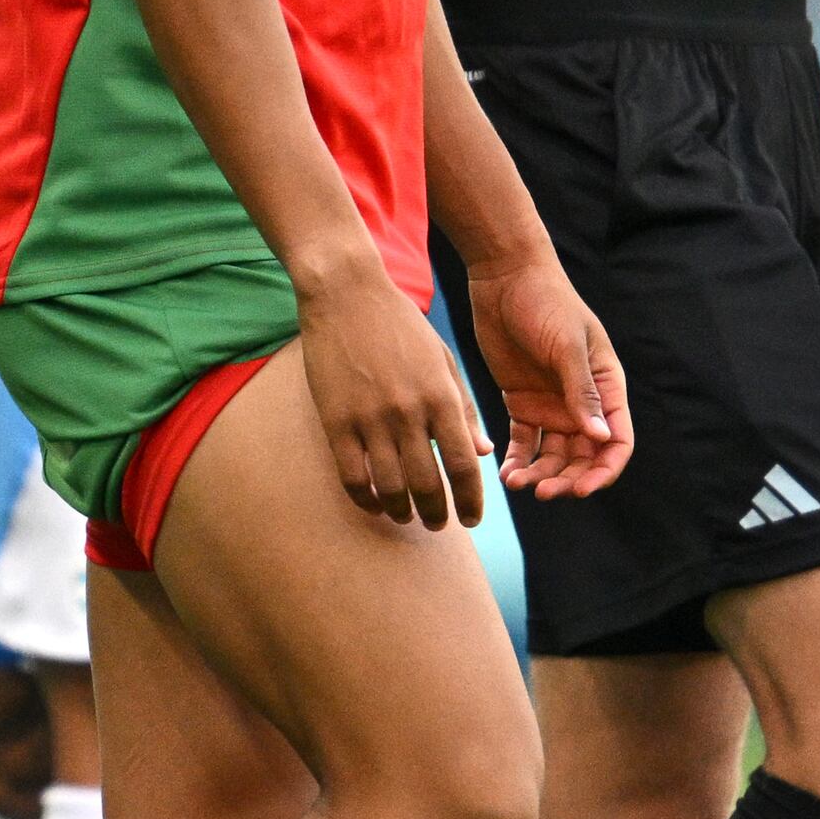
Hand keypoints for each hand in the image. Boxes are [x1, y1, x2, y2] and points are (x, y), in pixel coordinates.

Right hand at [293, 255, 486, 528]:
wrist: (346, 293)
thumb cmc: (401, 325)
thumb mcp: (443, 360)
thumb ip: (463, 408)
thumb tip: (483, 453)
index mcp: (441, 396)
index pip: (464, 465)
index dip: (470, 501)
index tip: (472, 520)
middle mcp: (409, 412)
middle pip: (428, 485)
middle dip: (437, 514)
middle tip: (440, 525)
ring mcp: (370, 418)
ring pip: (389, 487)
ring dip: (402, 511)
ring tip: (407, 517)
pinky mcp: (336, 420)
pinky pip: (352, 476)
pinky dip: (366, 498)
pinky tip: (375, 503)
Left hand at [459, 250, 632, 500]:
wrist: (505, 276)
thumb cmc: (545, 300)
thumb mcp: (567, 343)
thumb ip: (581, 390)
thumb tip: (601, 438)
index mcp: (606, 385)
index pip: (616, 440)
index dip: (604, 470)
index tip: (581, 490)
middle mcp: (582, 400)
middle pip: (584, 456)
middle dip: (568, 479)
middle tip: (543, 492)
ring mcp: (552, 403)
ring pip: (553, 455)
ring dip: (541, 474)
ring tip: (517, 483)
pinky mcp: (521, 401)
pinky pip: (524, 442)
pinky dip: (518, 460)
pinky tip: (506, 473)